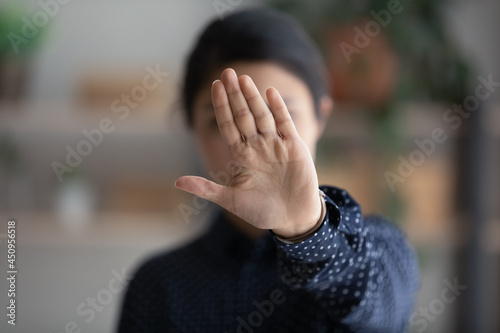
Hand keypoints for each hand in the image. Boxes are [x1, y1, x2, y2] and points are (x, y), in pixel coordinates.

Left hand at [175, 68, 320, 237]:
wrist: (292, 218)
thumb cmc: (261, 211)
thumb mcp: (230, 200)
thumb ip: (206, 189)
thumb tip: (177, 182)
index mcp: (241, 155)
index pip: (228, 125)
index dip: (221, 106)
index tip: (214, 86)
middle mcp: (257, 146)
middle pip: (243, 115)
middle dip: (234, 95)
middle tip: (226, 72)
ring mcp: (275, 144)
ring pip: (261, 115)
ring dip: (253, 97)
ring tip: (243, 78)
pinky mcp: (294, 146)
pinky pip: (284, 123)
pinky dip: (278, 108)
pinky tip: (269, 92)